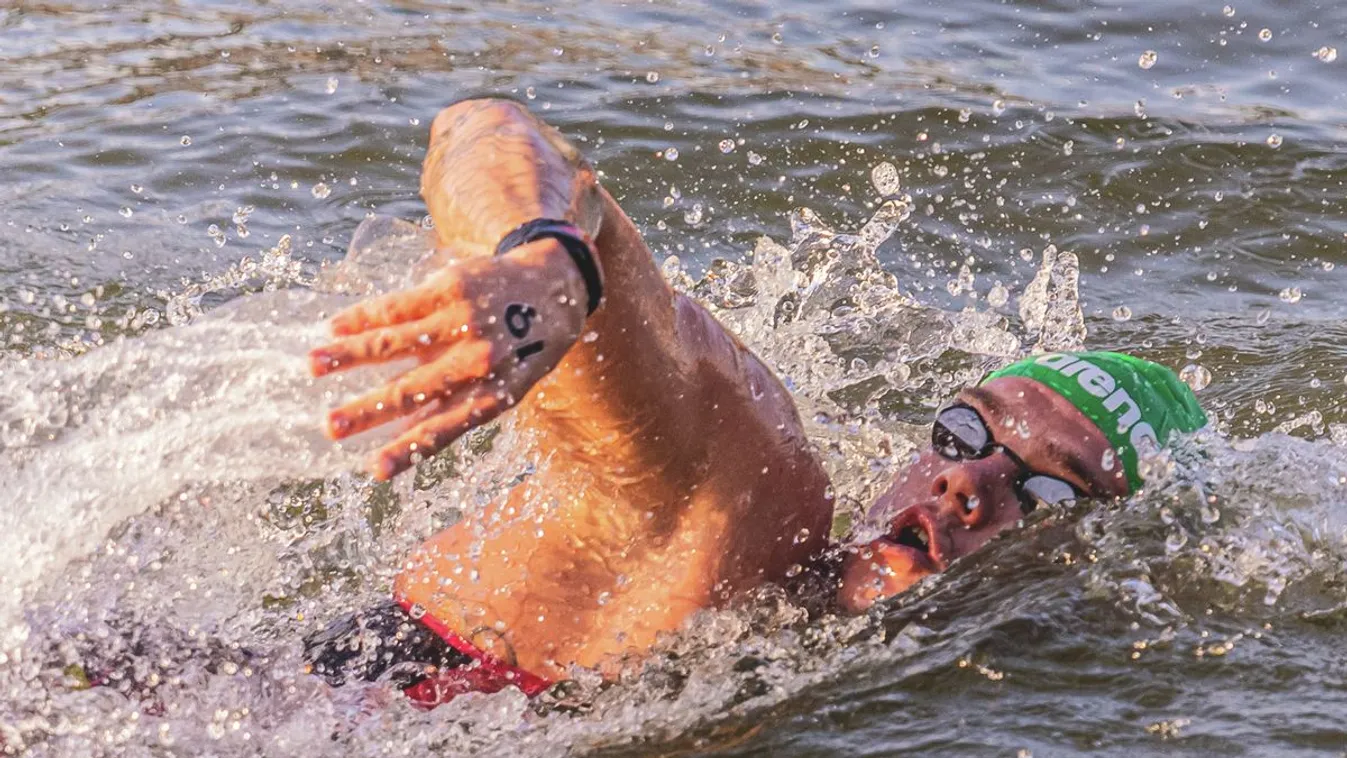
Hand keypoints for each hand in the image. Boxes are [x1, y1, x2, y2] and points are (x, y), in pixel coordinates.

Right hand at [310, 239, 587, 479]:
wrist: (554, 286)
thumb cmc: (523, 349)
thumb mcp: (504, 387)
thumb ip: (454, 410)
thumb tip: (402, 443)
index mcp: (493, 394)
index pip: (443, 430)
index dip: (407, 452)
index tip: (374, 471)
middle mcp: (479, 361)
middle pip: (412, 390)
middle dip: (367, 410)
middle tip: (329, 426)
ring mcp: (465, 322)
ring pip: (396, 342)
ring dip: (350, 354)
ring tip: (312, 364)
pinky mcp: (452, 288)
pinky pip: (399, 305)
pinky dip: (364, 317)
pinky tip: (335, 326)